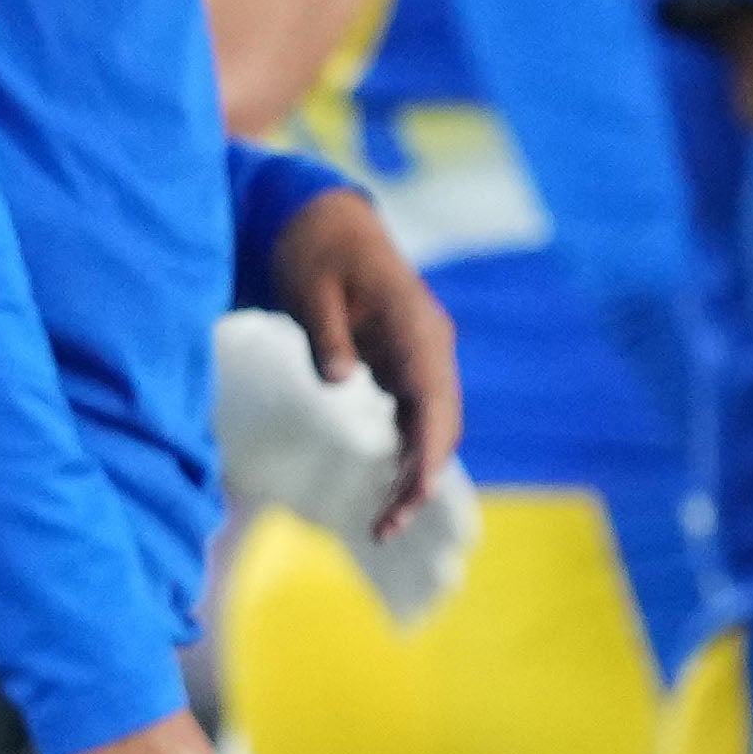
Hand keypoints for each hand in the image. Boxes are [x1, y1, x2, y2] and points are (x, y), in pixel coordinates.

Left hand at [265, 192, 460, 521]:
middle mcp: (430, 344)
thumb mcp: (310, 286)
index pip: (433, 397)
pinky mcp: (408, 367)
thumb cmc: (315, 251)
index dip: (429, 449)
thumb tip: (340, 381)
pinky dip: (409, 456)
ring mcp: (423, 356)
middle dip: (421, 478)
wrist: (326, 224)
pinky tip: (389, 490)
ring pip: (434, 427)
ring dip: (416, 474)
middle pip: (442, 423)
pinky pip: (418, 420)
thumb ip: (326, 333)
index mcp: (415, 324)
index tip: (416, 492)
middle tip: (384, 528)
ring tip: (383, 524)